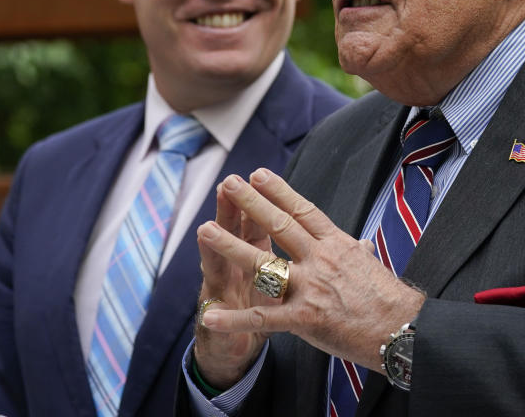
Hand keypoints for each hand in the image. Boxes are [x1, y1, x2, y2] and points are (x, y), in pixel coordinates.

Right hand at [193, 180, 281, 387]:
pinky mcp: (220, 323)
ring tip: (204, 231)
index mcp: (259, 256)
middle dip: (234, 211)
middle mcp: (237, 268)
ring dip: (213, 250)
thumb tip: (319, 230)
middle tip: (229, 186)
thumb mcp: (286, 283)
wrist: (235, 349)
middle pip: (236, 235)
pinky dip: (221, 320)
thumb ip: (297, 258)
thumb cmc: (267, 312)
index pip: (262, 223)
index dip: (260, 203)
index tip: (261, 176)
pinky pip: (222, 322)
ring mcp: (225, 294)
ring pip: (219, 267)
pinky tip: (211, 315)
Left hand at [198, 168, 424, 370]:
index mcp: (336, 244)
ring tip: (205, 229)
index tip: (258, 173)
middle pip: (280, 225)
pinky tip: (210, 315)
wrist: (404, 331)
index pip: (303, 210)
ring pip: (264, 264)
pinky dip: (234, 319)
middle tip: (229, 182)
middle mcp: (321, 260)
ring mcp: (312, 288)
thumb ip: (358, 252)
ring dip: (231, 246)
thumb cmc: (389, 299)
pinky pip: (263, 318)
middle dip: (251, 203)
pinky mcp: (305, 319)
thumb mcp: (372, 266)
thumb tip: (363, 245)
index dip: (278, 191)